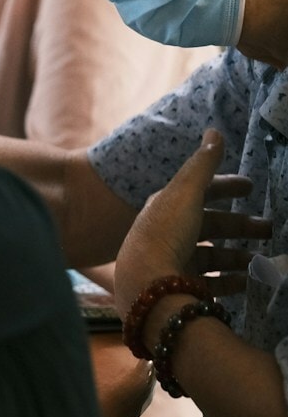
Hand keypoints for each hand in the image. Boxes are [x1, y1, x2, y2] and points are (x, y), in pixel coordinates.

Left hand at [114, 129, 269, 320]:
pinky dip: (231, 279)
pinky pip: (212, 282)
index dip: (225, 187)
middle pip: (210, 225)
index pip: (198, 192)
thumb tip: (214, 130)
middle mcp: (167, 234)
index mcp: (165, 207)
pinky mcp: (180, 287)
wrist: (147, 286)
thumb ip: (202, 163)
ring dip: (239, 254)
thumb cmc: (166, 234)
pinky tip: (248, 280)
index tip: (251, 188)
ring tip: (263, 258)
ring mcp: (173, 262)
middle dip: (240, 225)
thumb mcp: (186, 193)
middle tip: (270, 228)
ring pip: (213, 255)